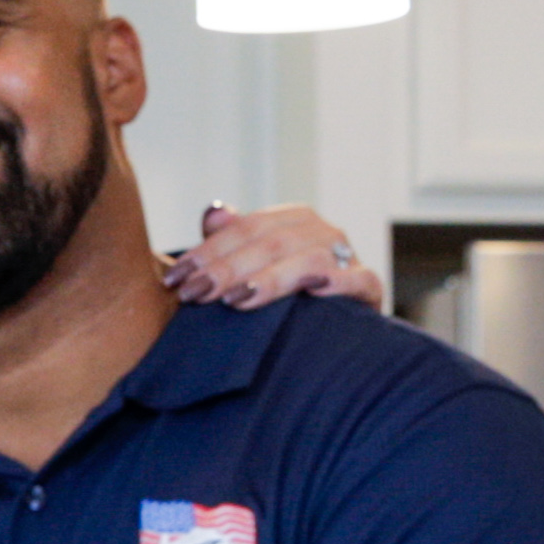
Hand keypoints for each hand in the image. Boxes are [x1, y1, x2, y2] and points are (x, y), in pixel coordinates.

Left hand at [167, 201, 382, 310]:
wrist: (339, 330)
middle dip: (227, 268)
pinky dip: (336, 283)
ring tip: (234, 300)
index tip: (175, 279)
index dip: (207, 252)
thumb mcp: (254, 269)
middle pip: (271, 242)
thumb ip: (232, 242)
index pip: (244, 229)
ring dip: (269, 279)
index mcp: (292, 220)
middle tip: (194, 294)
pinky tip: (310, 293)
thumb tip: (213, 213)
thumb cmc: (288, 298)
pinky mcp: (369, 287)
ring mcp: (347, 257)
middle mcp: (321, 231)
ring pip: (307, 259)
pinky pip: (358, 279)